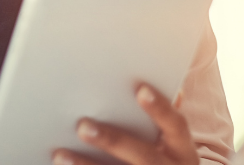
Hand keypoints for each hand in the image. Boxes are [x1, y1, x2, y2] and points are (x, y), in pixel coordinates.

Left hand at [52, 84, 197, 164]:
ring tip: (60, 155)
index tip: (141, 89)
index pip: (176, 126)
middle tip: (82, 125)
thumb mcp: (175, 143)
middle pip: (143, 155)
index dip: (160, 108)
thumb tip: (170, 86)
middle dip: (113, 141)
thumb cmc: (169, 158)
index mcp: (182, 151)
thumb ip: (164, 119)